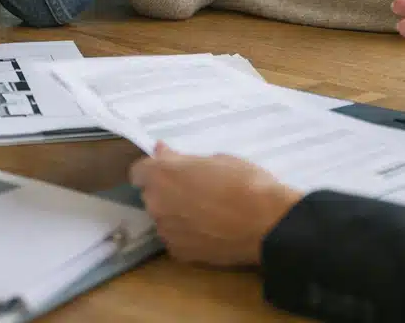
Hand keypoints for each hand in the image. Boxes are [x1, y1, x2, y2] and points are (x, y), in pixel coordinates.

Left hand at [128, 143, 301, 266]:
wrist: (266, 223)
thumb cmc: (244, 182)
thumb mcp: (216, 159)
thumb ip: (183, 159)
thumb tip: (162, 152)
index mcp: (162, 175)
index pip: (138, 171)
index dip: (154, 169)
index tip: (171, 170)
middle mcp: (156, 204)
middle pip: (150, 195)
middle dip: (166, 190)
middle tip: (195, 188)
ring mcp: (166, 231)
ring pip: (163, 218)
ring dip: (176, 213)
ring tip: (206, 212)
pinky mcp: (179, 253)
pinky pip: (176, 237)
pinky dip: (186, 233)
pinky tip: (209, 230)